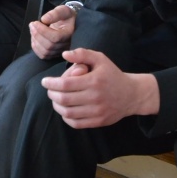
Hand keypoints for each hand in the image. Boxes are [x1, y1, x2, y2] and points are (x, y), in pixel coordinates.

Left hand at [29, 4, 76, 58]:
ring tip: (32, 30)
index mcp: (69, 34)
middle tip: (32, 24)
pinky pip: (43, 55)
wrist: (70, 23)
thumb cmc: (66, 17)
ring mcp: (60, 51)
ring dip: (35, 40)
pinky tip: (34, 38)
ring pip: (45, 52)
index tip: (35, 22)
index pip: (55, 37)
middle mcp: (66, 45)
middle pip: (49, 45)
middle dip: (37, 34)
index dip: (43, 31)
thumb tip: (44, 19)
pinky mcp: (54, 54)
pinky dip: (36, 47)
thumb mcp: (63, 10)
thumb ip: (55, 13)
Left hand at [41, 48, 159, 128]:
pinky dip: (66, 118)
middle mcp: (95, 97)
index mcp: (94, 81)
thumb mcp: (100, 59)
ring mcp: (97, 111)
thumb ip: (82, 54)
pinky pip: (76, 123)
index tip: (45, 81)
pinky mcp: (98, 122)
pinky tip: (64, 110)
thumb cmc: (112, 74)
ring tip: (55, 99)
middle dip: (52, 95)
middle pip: (64, 100)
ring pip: (68, 113)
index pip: (66, 84)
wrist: (131, 94)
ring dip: (57, 107)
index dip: (52, 83)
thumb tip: (64, 54)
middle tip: (49, 90)